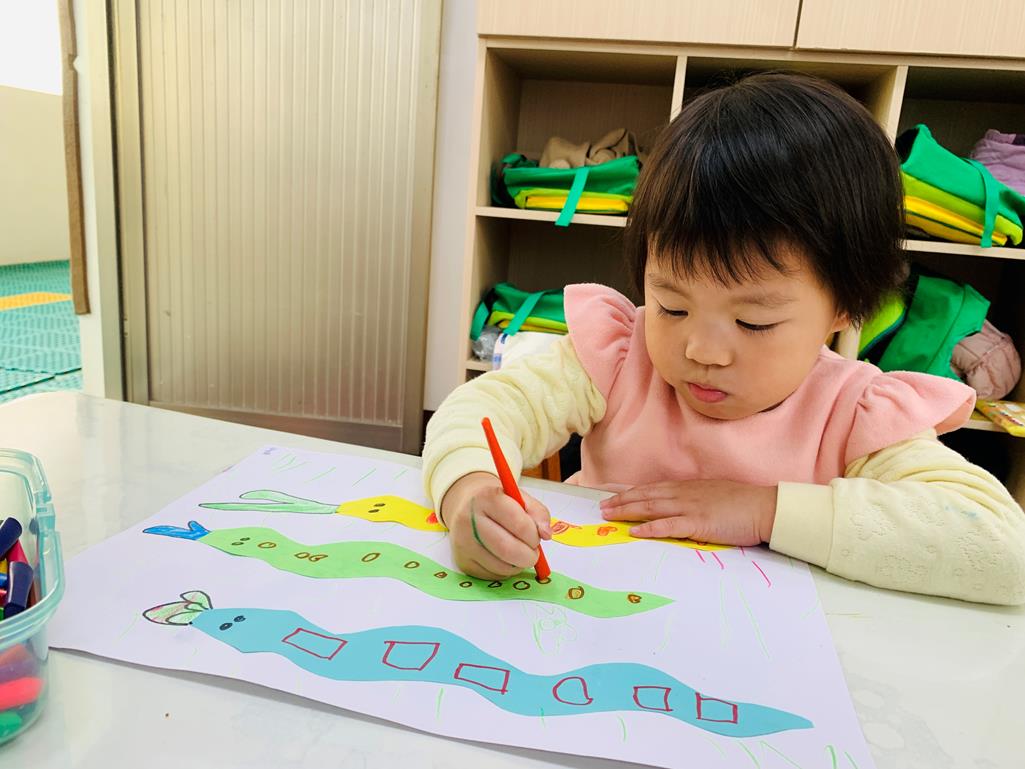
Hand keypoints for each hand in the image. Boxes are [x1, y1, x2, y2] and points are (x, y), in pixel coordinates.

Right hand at [440, 472, 551, 579]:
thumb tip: (546, 535)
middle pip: (507, 548)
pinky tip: (504, 559)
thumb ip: (538, 513)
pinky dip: (506, 571)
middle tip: (533, 553)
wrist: (465, 506)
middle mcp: (469, 519)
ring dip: (518, 565)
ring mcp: (463, 542)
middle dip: (528, 556)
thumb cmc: (498, 503)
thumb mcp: (519, 498)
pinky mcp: (462, 561)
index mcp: (487, 498)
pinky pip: (492, 575)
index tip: (537, 536)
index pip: (517, 522)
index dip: (533, 534)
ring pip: (500, 566)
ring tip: (519, 554)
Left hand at [599, 480, 776, 545]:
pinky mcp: (698, 523)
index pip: (652, 489)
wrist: (764, 507)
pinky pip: (669, 525)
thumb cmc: (742, 504)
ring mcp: (690, 507)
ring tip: (609, 515)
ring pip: (652, 507)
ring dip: (628, 511)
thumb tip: (678, 508)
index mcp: (687, 488)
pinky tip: (635, 531)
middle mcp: (684, 494)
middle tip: (602, 507)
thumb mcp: (712, 496)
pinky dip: (650, 528)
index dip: (629, 492)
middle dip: (621, 501)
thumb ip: (693, 500)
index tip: (611, 494)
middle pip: (646, 496)